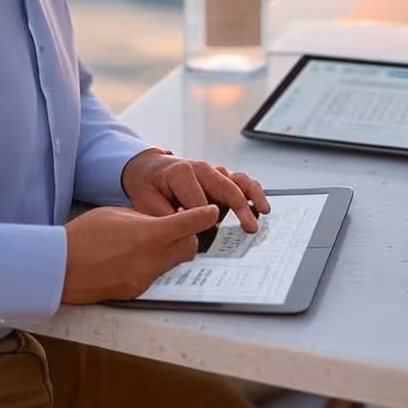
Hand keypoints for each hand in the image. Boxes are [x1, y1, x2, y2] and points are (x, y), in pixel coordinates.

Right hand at [62, 204, 218, 303]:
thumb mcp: (117, 214)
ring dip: (171, 251)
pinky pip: (155, 275)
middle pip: (189, 247)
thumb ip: (143, 217)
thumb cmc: (84, 236)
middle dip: (189, 236)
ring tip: (152, 242)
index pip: (187, 224)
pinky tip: (134, 257)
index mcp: (148, 234)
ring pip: (173, 263)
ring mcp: (145, 278)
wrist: (60, 266)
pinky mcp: (136, 291)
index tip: (212, 212)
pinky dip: (153, 264)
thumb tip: (158, 222)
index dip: (203, 216)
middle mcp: (151, 258)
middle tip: (181, 227)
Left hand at [122, 150, 269, 232]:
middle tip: (250, 227)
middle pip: (225, 188)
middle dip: (239, 208)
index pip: (198, 202)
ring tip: (263, 211)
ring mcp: (212, 171)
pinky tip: (260, 205)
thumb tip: (184, 234)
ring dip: (252, 196)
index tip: (206, 238)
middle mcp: (200, 168)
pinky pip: (240, 181)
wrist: (148, 168)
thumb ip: (164, 216)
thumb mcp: (145, 201)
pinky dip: (252, 191)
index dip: (203, 222)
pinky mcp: (220, 177)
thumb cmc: (148, 185)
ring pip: (238, 180)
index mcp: (181, 173)